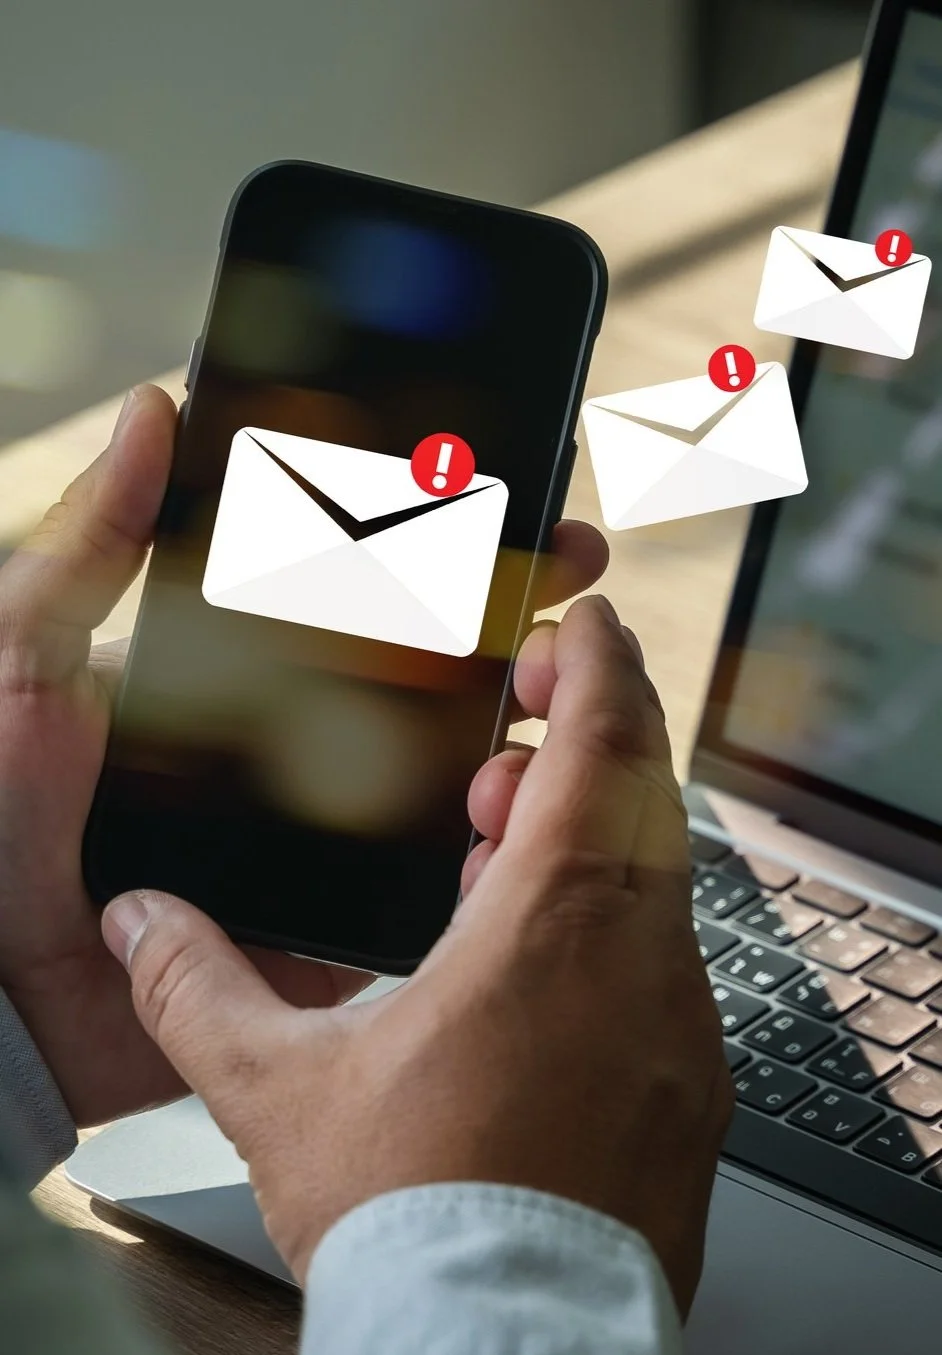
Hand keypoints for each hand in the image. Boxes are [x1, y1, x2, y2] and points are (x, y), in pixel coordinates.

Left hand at [0, 385, 607, 1127]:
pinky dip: (477, 854)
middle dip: (504, 623)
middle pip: (419, 679)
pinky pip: (422, 890)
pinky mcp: (328, 926)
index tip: (499, 505)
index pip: (350, 596)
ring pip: (439, 781)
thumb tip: (154, 415)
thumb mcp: (25, 653)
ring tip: (559, 691)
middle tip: (567, 579)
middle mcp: (288, 754)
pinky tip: (523, 810)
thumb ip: (92, 544)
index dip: (426, 550)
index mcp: (233, 680)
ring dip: (509, 735)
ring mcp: (317, 842)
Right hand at [102, 596, 731, 1314]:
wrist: (504, 1350)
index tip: (587, 626)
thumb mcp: (280, 1088)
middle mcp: (640, 962)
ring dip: (586, 843)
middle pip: (642, 799)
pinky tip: (538, 965)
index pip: (603, 749)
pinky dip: (610, 926)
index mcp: (552, 927)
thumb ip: (196, 988)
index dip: (599, 668)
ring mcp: (678, 1027)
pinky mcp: (688, 1088)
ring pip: (655, 883)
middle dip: (579, 747)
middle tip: (507, 753)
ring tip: (496, 853)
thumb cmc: (415, 1219)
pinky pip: (664, 963)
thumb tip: (139, 925)